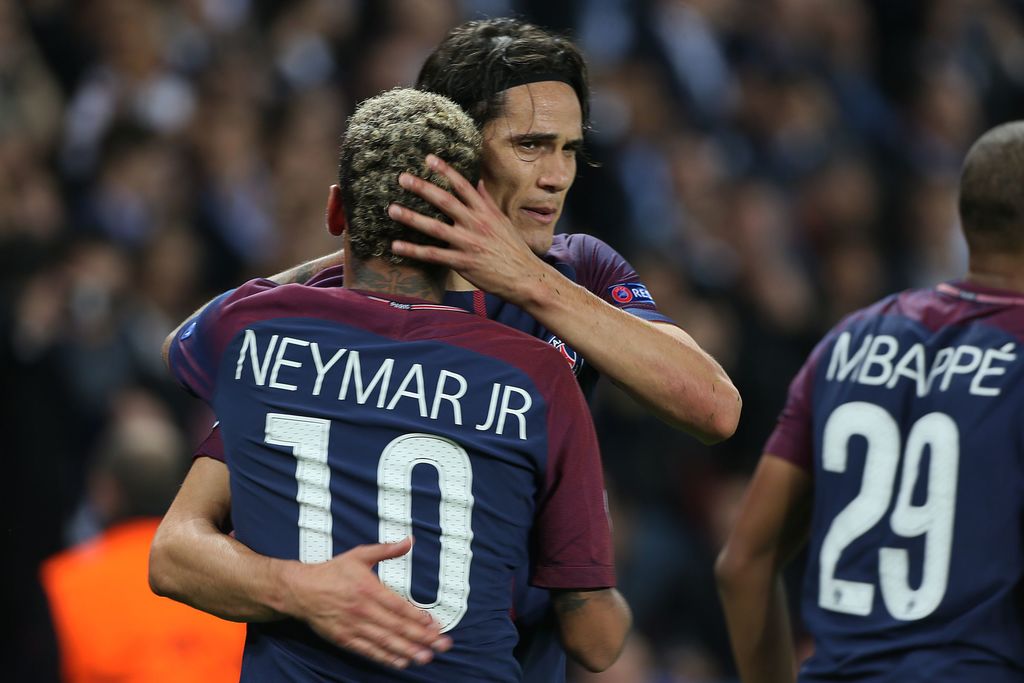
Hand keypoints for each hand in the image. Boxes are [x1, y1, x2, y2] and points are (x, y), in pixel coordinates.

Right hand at [280, 536, 451, 668]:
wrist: (301, 590)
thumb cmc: (333, 571)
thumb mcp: (359, 555)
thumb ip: (386, 550)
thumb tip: (410, 541)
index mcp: (368, 588)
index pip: (399, 606)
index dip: (418, 617)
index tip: (436, 624)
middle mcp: (363, 610)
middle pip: (396, 626)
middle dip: (421, 637)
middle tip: (441, 645)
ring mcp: (353, 626)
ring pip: (385, 641)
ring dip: (407, 650)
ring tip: (426, 657)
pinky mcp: (344, 638)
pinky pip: (368, 651)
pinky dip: (385, 657)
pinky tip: (401, 662)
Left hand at [387, 154, 545, 303]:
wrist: (524, 277)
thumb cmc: (513, 249)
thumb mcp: (503, 221)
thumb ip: (487, 202)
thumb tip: (478, 182)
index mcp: (485, 212)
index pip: (463, 186)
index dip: (446, 171)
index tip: (429, 159)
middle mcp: (475, 224)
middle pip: (445, 201)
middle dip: (423, 188)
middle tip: (402, 178)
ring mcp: (468, 243)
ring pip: (435, 227)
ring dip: (411, 217)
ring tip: (392, 209)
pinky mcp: (462, 262)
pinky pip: (433, 255)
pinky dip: (413, 251)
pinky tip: (396, 246)